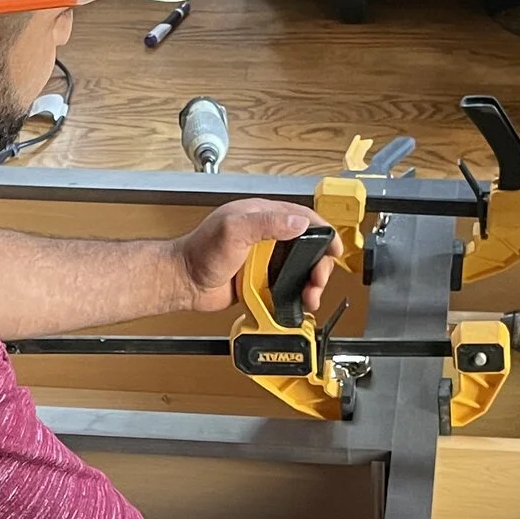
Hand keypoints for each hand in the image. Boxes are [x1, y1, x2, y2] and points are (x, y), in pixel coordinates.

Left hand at [177, 200, 332, 313]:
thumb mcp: (234, 230)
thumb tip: (298, 221)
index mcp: (260, 216)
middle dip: (318, 264)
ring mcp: (263, 259)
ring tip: (310, 295)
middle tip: (318, 279)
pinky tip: (298, 302)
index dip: (323, 231)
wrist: (184, 282)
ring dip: (309, 282)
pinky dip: (296, 295)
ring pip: (298, 269)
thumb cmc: (200, 251)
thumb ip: (266, 223)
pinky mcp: (260, 279)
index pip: (301, 217)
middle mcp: (265, 236)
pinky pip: (285, 286)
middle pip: (306, 247)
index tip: (335, 246)